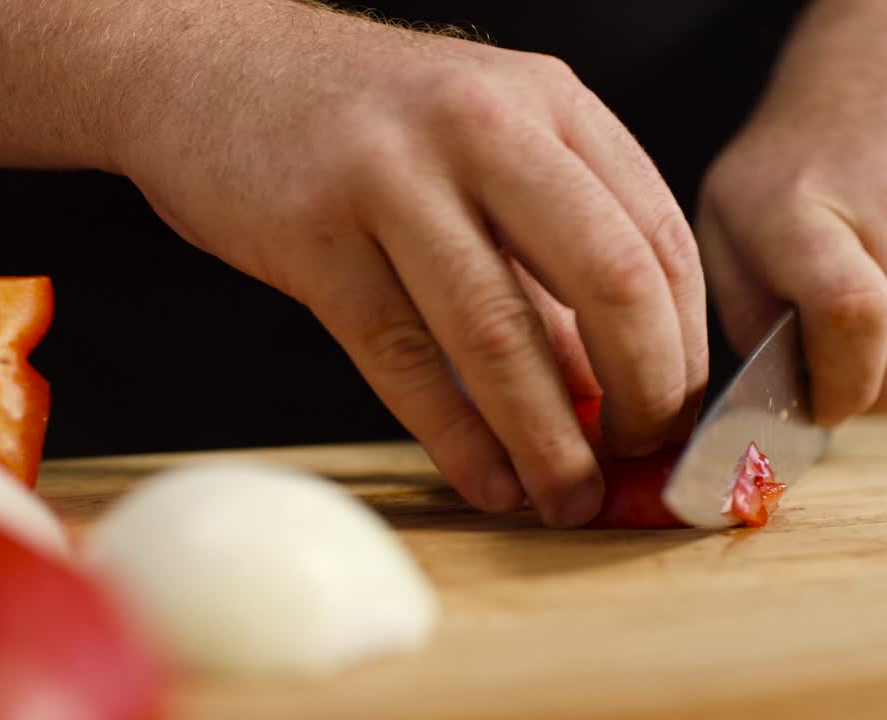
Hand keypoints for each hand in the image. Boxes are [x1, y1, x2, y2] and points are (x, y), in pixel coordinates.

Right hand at [116, 5, 706, 526]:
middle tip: (638, 455)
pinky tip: (487, 479)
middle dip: (643, 391)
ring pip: (502, 333)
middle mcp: (483, 126)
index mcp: (546, 100)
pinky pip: (404, 359)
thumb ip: (546, 252)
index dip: (683, 342)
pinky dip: (456, 435)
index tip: (677, 410)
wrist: (203, 63)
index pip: (658, 235)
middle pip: (607, 279)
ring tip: (566, 497)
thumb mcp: (477, 142)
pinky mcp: (314, 235)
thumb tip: (609, 385)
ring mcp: (393, 177)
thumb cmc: (355, 114)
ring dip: (548, 438)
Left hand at [697, 62, 886, 424]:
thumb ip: (743, 316)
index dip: (840, 387)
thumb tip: (782, 395)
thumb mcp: (725, 226)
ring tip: (872, 317)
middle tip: (838, 368)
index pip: (851, 318)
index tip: (819, 401)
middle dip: (867, 395)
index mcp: (803, 216)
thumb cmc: (790, 166)